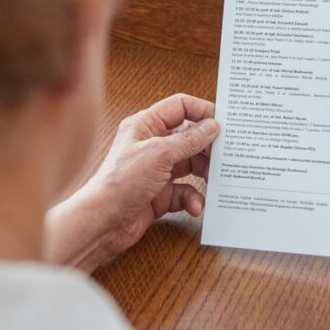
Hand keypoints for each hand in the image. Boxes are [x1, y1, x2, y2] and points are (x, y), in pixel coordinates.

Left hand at [44, 94, 218, 272]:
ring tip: (215, 181)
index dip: (202, 112)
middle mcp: (151, 145)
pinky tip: (196, 206)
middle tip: (225, 155)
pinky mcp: (160, 193)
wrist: (103, 222)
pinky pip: (185, 191)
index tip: (224, 123)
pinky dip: (193, 198)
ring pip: (190, 166)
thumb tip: (212, 126)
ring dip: (204, 175)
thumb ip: (188, 140)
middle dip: (207, 148)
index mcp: (145, 125)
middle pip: (189, 137)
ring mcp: (156, 170)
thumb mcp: (159, 154)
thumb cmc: (120, 182)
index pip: (179, 107)